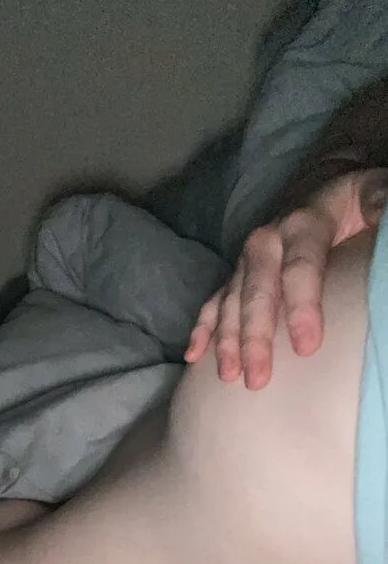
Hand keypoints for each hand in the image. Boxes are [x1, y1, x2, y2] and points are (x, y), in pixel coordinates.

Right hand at [184, 169, 387, 389]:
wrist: (319, 185)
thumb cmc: (352, 200)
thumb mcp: (371, 192)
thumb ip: (378, 202)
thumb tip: (383, 213)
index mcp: (303, 224)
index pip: (301, 267)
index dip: (302, 306)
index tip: (306, 347)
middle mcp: (268, 242)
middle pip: (257, 292)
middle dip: (254, 336)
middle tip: (257, 378)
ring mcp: (247, 261)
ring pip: (230, 302)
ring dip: (226, 340)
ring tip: (229, 376)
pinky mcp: (237, 275)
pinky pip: (214, 302)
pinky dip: (203, 329)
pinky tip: (194, 356)